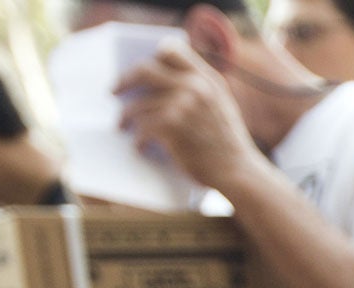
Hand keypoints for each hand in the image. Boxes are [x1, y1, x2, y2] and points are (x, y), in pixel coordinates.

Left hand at [117, 39, 262, 193]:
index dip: (153, 57)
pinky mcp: (174, 126)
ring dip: (126, 116)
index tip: (141, 69)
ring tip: (122, 125)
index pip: (172, 49)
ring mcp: (184, 104)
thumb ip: (199, 89)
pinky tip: (138, 146)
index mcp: (207, 78)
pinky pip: (143, 126)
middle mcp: (195, 86)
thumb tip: (157, 82)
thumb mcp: (221, 107)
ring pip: (139, 103)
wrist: (239, 172)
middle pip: (145, 70)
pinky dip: (137, 139)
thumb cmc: (227, 145)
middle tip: (114, 91)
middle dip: (124, 80)